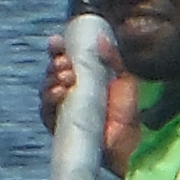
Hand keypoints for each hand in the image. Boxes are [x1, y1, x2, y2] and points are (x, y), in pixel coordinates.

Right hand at [36, 40, 144, 169]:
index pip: (64, 60)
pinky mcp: (60, 127)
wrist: (132, 140)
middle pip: (52, 74)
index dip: (57, 50)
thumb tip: (101, 38)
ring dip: (51, 81)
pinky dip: (49, 101)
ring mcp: (64, 110)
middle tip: (65, 64)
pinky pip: (47, 113)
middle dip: (55, 65)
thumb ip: (114, 58)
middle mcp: (70, 92)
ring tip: (65, 78)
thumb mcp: (125, 78)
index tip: (56, 42)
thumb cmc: (129, 110)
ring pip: (46, 91)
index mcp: (83, 77)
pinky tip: (58, 92)